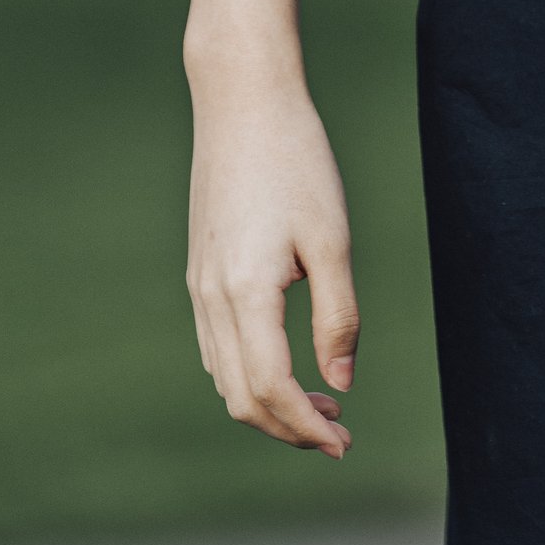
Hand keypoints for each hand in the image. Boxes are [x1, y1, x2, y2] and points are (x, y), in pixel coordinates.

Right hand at [184, 59, 358, 453]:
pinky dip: (247, 375)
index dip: (307, 428)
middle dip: (289, 427)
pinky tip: (285, 363)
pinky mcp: (199, 270)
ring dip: (269, 404)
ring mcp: (199, 285)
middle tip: (340, 432)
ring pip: (224, 377)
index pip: (271, 390)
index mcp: (245, 292)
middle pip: (241, 398)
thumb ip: (338, 316)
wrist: (242, 100)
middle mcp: (212, 298)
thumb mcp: (332, 238)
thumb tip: (342, 384)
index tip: (345, 444)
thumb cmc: (297, 160)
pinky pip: (215, 348)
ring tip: (322, 402)